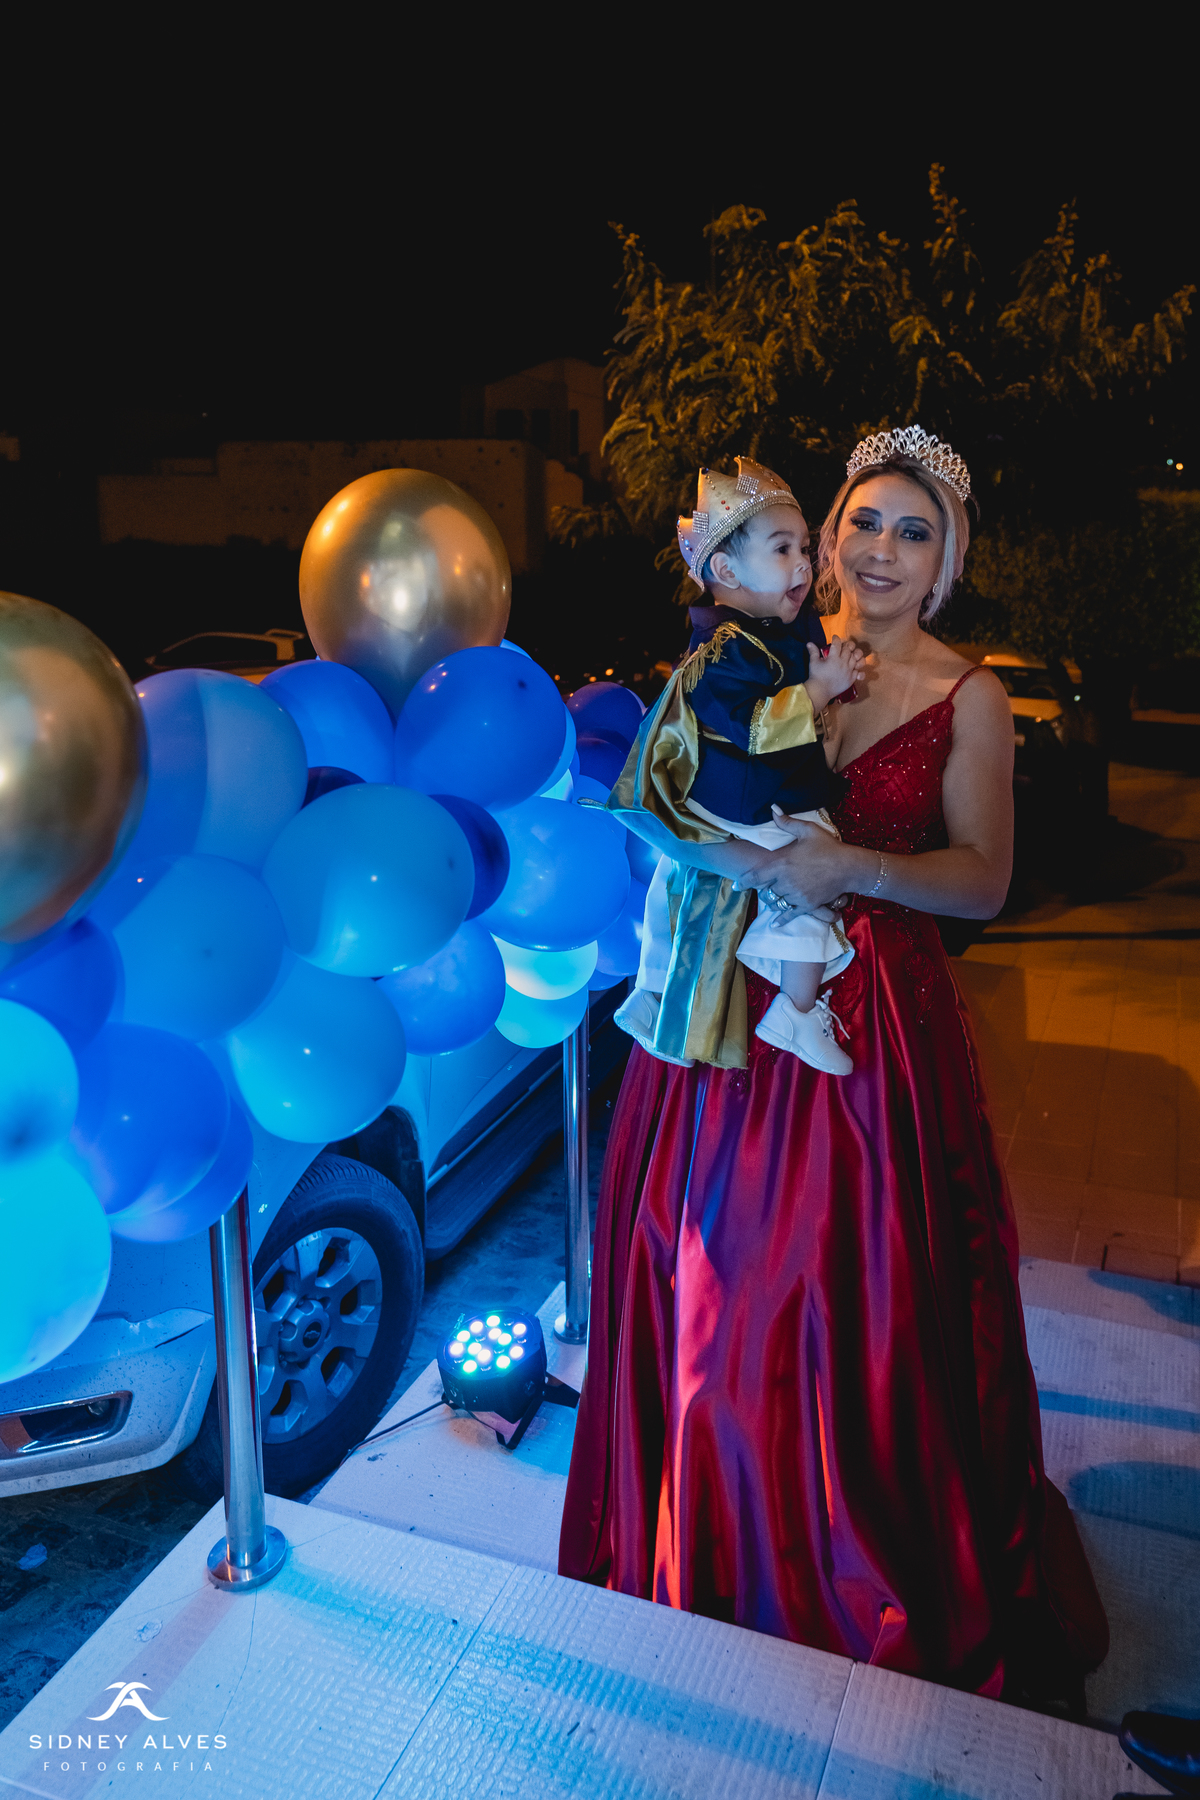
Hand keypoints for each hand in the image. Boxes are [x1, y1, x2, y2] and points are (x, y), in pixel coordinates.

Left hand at [735, 810, 854, 911]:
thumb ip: (786, 822)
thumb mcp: (807, 830)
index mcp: (782, 863)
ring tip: (772, 897)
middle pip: (765, 890)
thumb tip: (772, 808)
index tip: (736, 885)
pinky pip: (790, 914)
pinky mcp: (807, 905)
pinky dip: (781, 919)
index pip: (755, 876)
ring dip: (773, 900)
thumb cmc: (828, 847)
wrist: (848, 867)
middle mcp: (786, 881)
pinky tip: (775, 924)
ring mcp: (796, 895)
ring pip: (776, 901)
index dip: (744, 881)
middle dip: (762, 889)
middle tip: (761, 888)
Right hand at [804, 635, 864, 710]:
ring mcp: (848, 671)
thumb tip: (809, 643)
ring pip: (857, 659)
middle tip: (844, 646)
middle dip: (847, 645)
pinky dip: (859, 670)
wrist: (820, 691)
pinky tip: (856, 668)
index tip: (834, 638)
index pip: (837, 644)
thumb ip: (813, 652)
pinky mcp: (851, 679)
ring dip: (856, 655)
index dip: (836, 639)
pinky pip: (859, 672)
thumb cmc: (816, 676)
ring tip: (853, 655)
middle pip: (849, 649)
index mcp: (833, 657)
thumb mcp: (813, 662)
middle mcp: (843, 663)